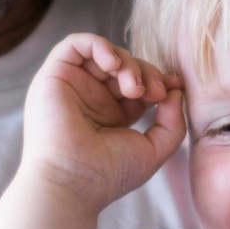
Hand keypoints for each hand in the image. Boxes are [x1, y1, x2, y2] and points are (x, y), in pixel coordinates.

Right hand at [21, 33, 185, 212]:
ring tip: (134, 87)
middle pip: (125, 66)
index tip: (175, 87)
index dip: (159, 80)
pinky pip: (75, 44)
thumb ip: (172, 121)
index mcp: (111, 115)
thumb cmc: (108, 175)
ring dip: (127, 63)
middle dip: (147, 73)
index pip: (138, 84)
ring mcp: (72, 86)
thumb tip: (176, 91)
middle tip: (155, 94)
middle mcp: (90, 98)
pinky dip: (99, 45)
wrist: (72, 184)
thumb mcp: (153, 149)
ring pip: (105, 53)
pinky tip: (114, 66)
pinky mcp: (53, 77)